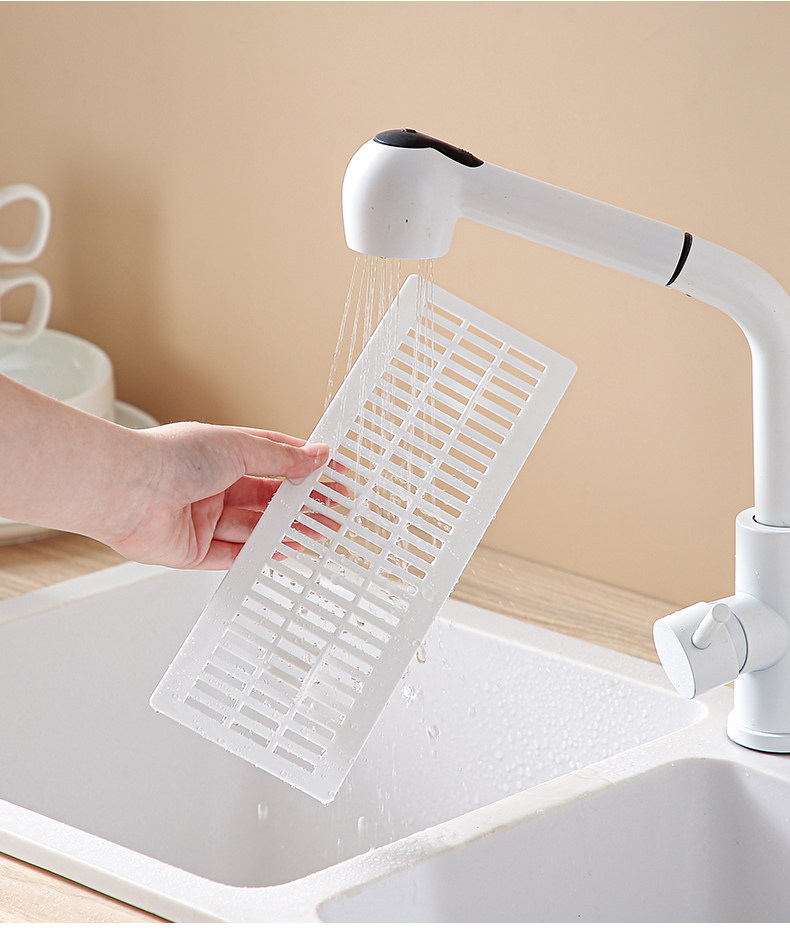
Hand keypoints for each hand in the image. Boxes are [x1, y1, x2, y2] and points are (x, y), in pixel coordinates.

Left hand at [107, 422, 329, 569]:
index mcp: (221, 454)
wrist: (128, 489)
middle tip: (331, 510)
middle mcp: (212, 486)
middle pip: (266, 498)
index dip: (302, 466)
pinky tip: (282, 551)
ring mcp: (202, 518)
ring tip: (317, 532)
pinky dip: (257, 554)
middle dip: (300, 504)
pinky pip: (231, 555)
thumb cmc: (170, 457)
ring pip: (253, 528)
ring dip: (285, 530)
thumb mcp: (237, 447)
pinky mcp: (192, 549)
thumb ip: (280, 457)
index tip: (330, 473)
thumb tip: (314, 455)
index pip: (272, 459)